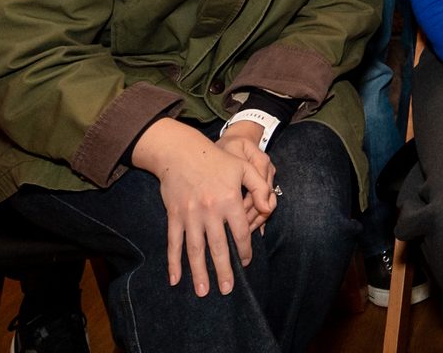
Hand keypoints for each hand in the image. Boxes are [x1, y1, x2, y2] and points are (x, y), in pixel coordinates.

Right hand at [132, 118, 270, 296]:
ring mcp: (190, 215)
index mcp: (230, 200)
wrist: (182, 152)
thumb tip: (269, 208)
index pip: (240, 233)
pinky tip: (175, 279)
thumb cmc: (217, 160)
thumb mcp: (244, 167)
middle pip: (218, 247)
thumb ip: (259, 187)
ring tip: (203, 291)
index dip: (244, 250)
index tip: (245, 263)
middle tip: (227, 289)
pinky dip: (173, 262)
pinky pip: (174, 243)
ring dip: (199, 273)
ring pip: (195, 250)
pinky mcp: (174, 216)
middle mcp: (210, 211)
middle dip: (223, 270)